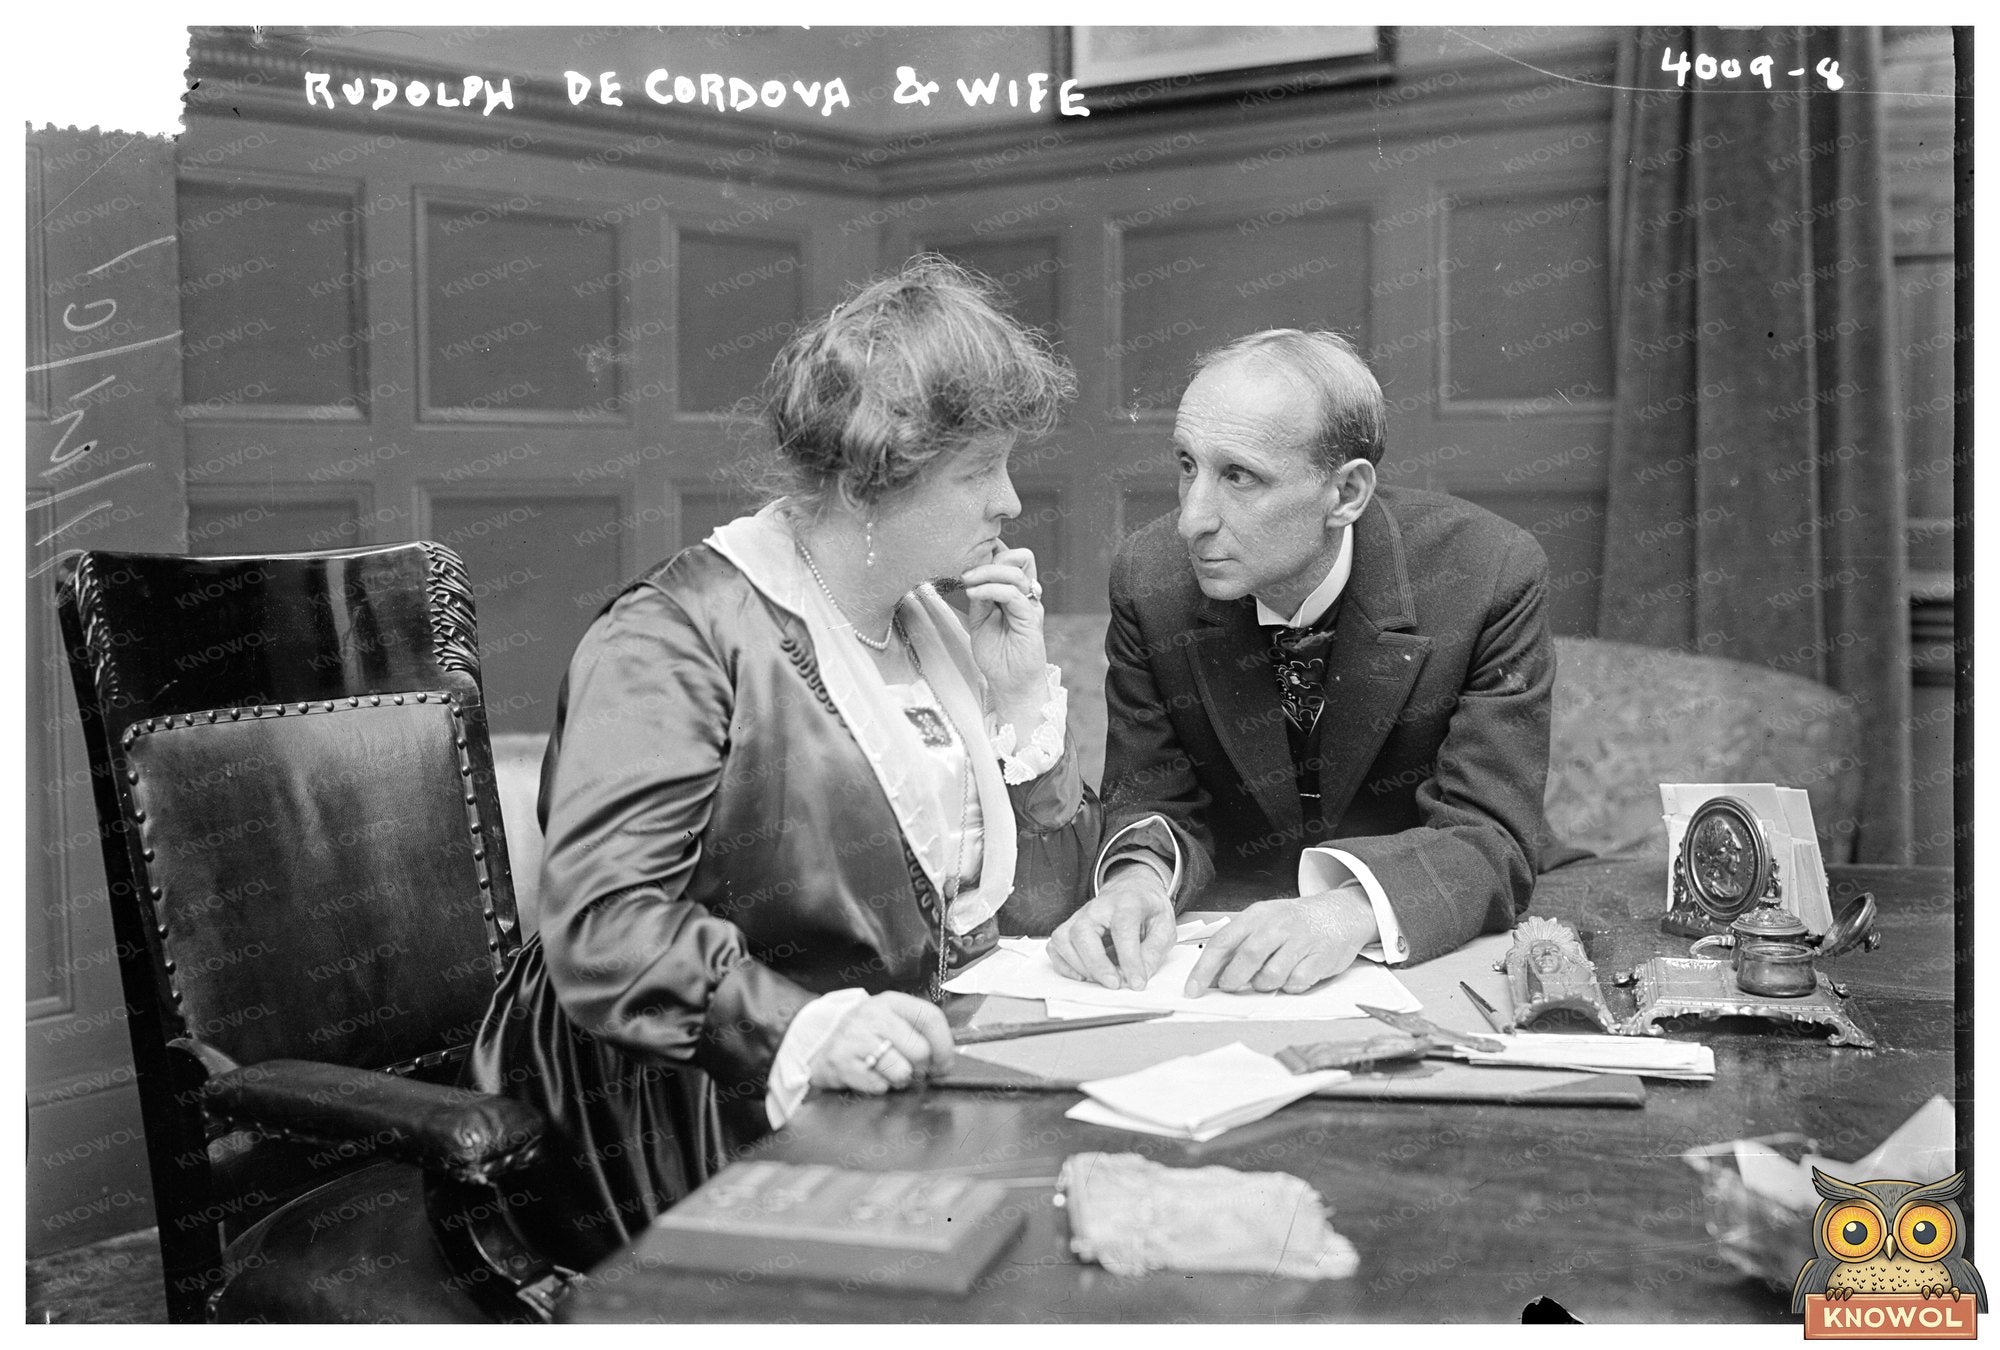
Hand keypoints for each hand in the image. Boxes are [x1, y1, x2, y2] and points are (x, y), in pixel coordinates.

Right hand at [808, 992, 954, 1093]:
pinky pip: (878, 1086)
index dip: (945, 1045)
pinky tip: (868, 1075)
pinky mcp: (842, 1062)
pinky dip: (878, 1087)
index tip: (944, 1063)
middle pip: (920, 1050)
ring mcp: (855, 1038)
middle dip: (920, 1068)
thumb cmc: (863, 1034)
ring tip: (887, 1071)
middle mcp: (873, 1015)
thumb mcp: (889, 1020)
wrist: (816, 1042)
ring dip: (899, 1079)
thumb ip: (917, 1032)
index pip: (930, 1018)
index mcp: (891, 1002)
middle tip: (910, 1069)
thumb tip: (946, 1059)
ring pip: (901, 1071)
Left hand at [962, 545, 1048, 720]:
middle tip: (967, 574)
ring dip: (986, 573)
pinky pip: (1013, 594)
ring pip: (1015, 572)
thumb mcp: (980, 620)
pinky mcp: (1030, 618)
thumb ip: (979, 598)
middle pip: (1019, 557)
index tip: (969, 558)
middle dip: (990, 559)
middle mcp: (1026, 595)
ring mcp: (1030, 605)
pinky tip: (975, 594)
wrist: (1011, 683)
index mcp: (1015, 593)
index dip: (993, 552)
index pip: (1012, 559)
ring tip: (968, 583)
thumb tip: (972, 576)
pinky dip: (991, 589)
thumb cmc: (997, 656)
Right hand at [1047, 864, 1176, 989]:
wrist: (1133, 891)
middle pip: (1083, 932)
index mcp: (1127, 902)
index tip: (1136, 983)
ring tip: (1101, 979)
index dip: (1129, 959)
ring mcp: (1079, 916)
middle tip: (1114, 984)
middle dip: (1097, 964)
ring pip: (1063, 939)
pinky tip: (1083, 976)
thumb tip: (1139, 976)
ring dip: (1080, 966)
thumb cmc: (1148, 910)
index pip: (1122, 928)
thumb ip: (1154, 952)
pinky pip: (1055, 947)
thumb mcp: (1165, 927)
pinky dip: (1064, 965)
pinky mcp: (1069, 927)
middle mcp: (1097, 907)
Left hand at [1185, 891, 1375, 996]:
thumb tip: (1211, 974)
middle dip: (1233, 978)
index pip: (1223, 942)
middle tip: (1230, 987)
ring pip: (1271, 975)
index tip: (1193, 989)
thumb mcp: (1264, 921)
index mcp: (1257, 915)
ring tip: (1268, 978)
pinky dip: (1289, 987)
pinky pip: (1296, 983)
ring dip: (1263, 985)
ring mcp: (1301, 941)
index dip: (1204, 969)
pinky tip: (1293, 976)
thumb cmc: (1295, 921)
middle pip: (1247, 957)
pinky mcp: (1321, 958)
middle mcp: (1278, 925)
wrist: (1341, 912)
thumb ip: (1239, 944)